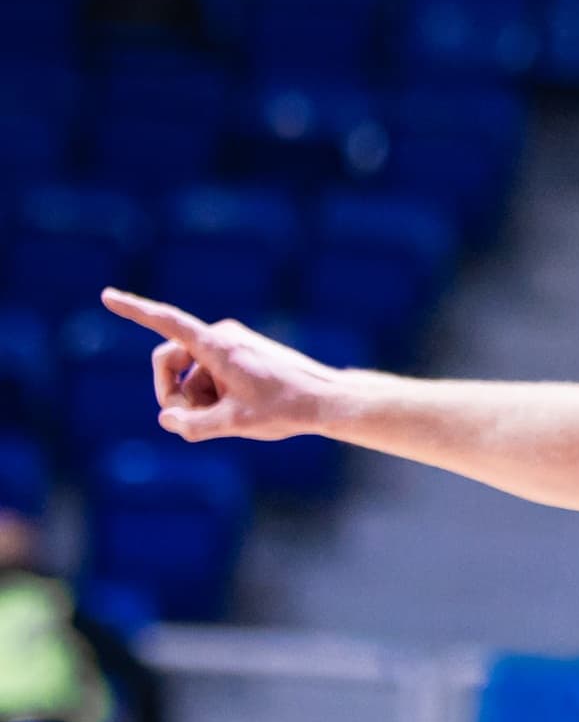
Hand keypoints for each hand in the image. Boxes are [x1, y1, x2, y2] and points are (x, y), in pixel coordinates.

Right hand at [101, 289, 337, 442]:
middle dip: (170, 390)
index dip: (135, 310)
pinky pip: (210, 373)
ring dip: (195, 397)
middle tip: (185, 421)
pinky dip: (211, 393)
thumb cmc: (285, 408)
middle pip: (170, 359)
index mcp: (217, 345)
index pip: (167, 322)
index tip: (107, 296)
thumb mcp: (235, 423)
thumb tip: (167, 420)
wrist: (327, 400)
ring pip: (191, 372)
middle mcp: (222, 336)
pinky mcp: (242, 354)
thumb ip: (194, 425)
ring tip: (223, 419)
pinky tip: (235, 411)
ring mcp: (233, 344)